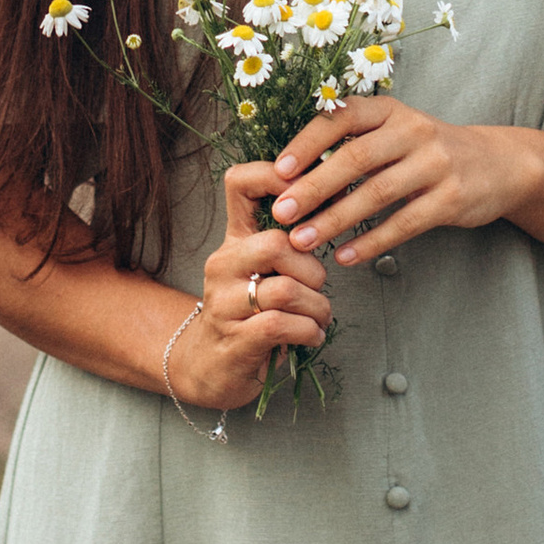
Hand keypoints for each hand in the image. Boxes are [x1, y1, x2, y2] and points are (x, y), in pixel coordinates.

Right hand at [170, 161, 334, 408]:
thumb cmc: (249, 314)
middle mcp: (224, 265)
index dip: (274, 176)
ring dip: (317, 307)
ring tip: (319, 317)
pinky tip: (311, 336)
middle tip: (317, 287)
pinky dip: (309, 332)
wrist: (209, 368)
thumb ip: (289, 242)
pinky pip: (282, 325)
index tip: (311, 196)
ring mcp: (224, 304)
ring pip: (286, 290)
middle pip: (276, 244)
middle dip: (312, 269)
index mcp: (235, 240)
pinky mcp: (235, 340)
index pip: (240, 183)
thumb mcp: (264, 270)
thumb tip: (334, 205)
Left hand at [264, 99, 542, 270]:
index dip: (308, 142)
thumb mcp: (395, 132)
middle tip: (281, 213)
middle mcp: (414, 130)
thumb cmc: (427, 151)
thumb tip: (291, 174)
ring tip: (303, 241)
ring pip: (377, 193)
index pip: (343, 117)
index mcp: (391, 110)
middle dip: (313, 187)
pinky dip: (371, 241)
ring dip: (335, 219)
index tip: (277, 170)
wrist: (498, 164)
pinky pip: (404, 223)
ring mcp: (436, 163)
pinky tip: (345, 256)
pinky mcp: (452, 198)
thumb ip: (354, 143)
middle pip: (356, 158)